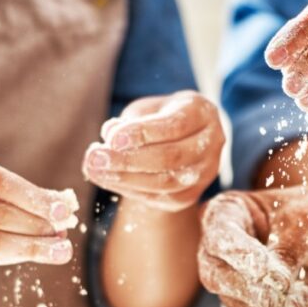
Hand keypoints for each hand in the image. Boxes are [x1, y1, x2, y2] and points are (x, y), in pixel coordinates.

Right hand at [0, 148, 78, 265]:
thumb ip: (11, 188)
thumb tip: (62, 206)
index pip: (0, 184)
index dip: (35, 199)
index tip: (64, 210)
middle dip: (36, 227)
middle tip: (64, 236)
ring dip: (29, 249)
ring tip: (58, 251)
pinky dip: (12, 257)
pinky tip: (31, 254)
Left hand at [83, 90, 224, 210]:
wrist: (185, 138)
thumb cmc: (162, 116)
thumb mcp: (147, 108)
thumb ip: (130, 120)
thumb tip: (109, 135)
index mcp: (202, 113)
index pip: (175, 126)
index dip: (143, 133)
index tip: (112, 137)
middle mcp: (212, 144)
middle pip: (171, 157)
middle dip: (129, 159)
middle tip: (96, 157)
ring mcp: (205, 173)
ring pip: (166, 183)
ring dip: (126, 178)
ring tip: (95, 169)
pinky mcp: (191, 195)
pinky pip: (161, 198)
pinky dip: (130, 190)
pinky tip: (108, 179)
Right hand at [198, 180, 307, 306]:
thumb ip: (290, 247)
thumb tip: (274, 284)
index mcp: (230, 214)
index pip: (220, 235)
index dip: (238, 253)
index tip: (263, 268)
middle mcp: (226, 251)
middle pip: (216, 275)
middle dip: (246, 288)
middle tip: (274, 297)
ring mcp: (241, 282)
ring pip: (238, 304)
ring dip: (271, 305)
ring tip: (305, 294)